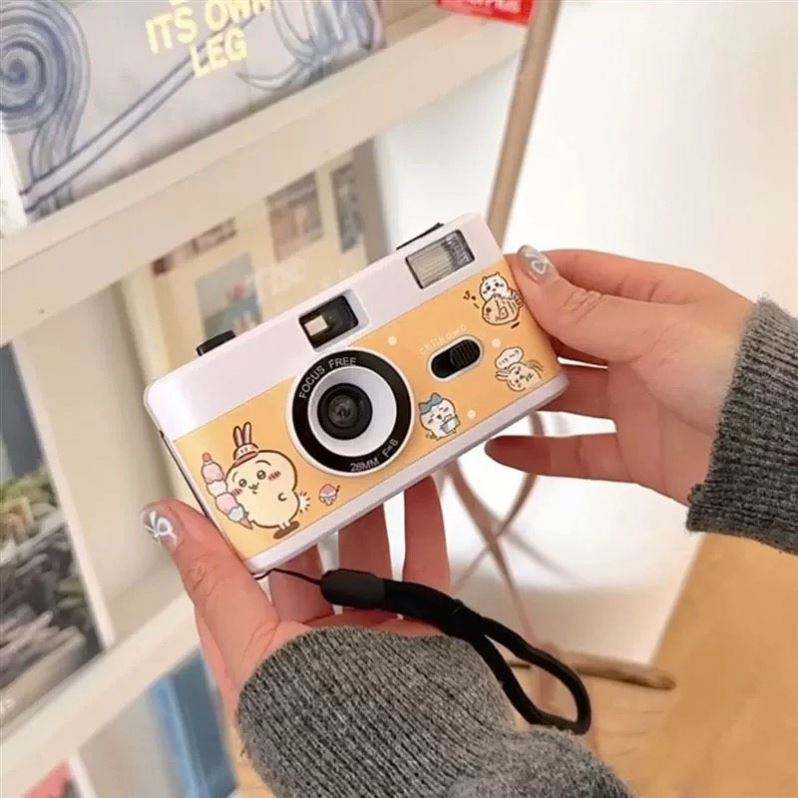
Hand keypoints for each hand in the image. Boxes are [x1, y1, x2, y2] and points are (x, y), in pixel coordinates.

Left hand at [144, 478, 448, 715]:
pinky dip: (421, 521)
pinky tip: (416, 485)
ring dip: (367, 508)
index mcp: (266, 650)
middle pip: (308, 556)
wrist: (416, 766)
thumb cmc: (323, 731)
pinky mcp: (421, 625)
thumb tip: (166, 521)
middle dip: (308, 510)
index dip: (234, 527)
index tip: (235, 477)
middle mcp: (317, 638)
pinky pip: (422, 562)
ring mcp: (371, 630)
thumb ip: (215, 582)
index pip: (238, 576)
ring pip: (367, 552)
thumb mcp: (254, 650)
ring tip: (361, 461)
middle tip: (305, 458)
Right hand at [486, 248, 752, 503]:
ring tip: (479, 390)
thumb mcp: (656, 328)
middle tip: (471, 337)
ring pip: (563, 393)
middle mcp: (640, 347)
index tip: (487, 281)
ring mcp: (635, 400)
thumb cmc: (739, 372)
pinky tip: (504, 448)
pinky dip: (539, 453)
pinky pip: (576, 452)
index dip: (532, 276)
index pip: (578, 276)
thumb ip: (586, 310)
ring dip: (522, 392)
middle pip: (563, 336)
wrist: (781, 452)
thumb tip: (530, 272)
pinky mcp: (634, 451)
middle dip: (519, 335)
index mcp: (651, 301)